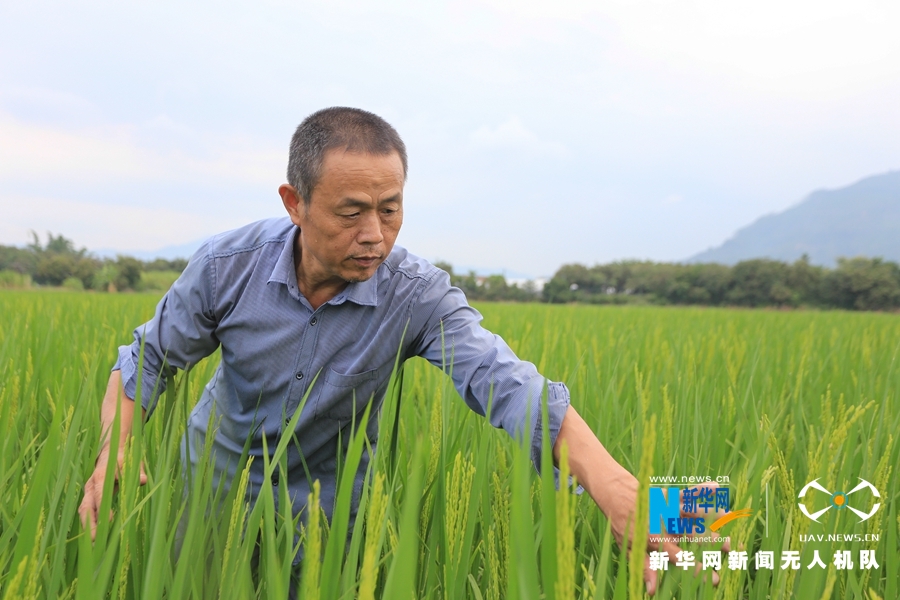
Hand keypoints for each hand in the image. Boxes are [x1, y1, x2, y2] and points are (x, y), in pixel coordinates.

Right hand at [78, 449, 146, 539]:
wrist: (111, 450)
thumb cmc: (124, 458)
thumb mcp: (132, 463)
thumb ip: (136, 472)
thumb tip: (143, 480)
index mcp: (101, 477)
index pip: (100, 495)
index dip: (103, 508)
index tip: (108, 521)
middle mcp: (91, 486)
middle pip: (86, 507)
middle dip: (89, 524)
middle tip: (94, 540)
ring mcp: (89, 492)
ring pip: (84, 511)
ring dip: (87, 527)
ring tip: (93, 544)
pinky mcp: (90, 497)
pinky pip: (87, 512)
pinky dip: (89, 524)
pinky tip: (95, 537)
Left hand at [601, 472, 730, 594]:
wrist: (613, 494)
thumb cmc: (622, 524)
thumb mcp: (630, 549)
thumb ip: (645, 568)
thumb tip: (652, 591)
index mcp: (658, 541)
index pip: (682, 559)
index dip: (698, 570)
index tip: (715, 579)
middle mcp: (666, 525)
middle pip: (694, 536)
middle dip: (713, 543)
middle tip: (731, 550)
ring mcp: (668, 509)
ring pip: (694, 514)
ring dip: (713, 517)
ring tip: (730, 522)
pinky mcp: (668, 496)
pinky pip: (686, 493)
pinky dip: (699, 489)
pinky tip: (714, 486)